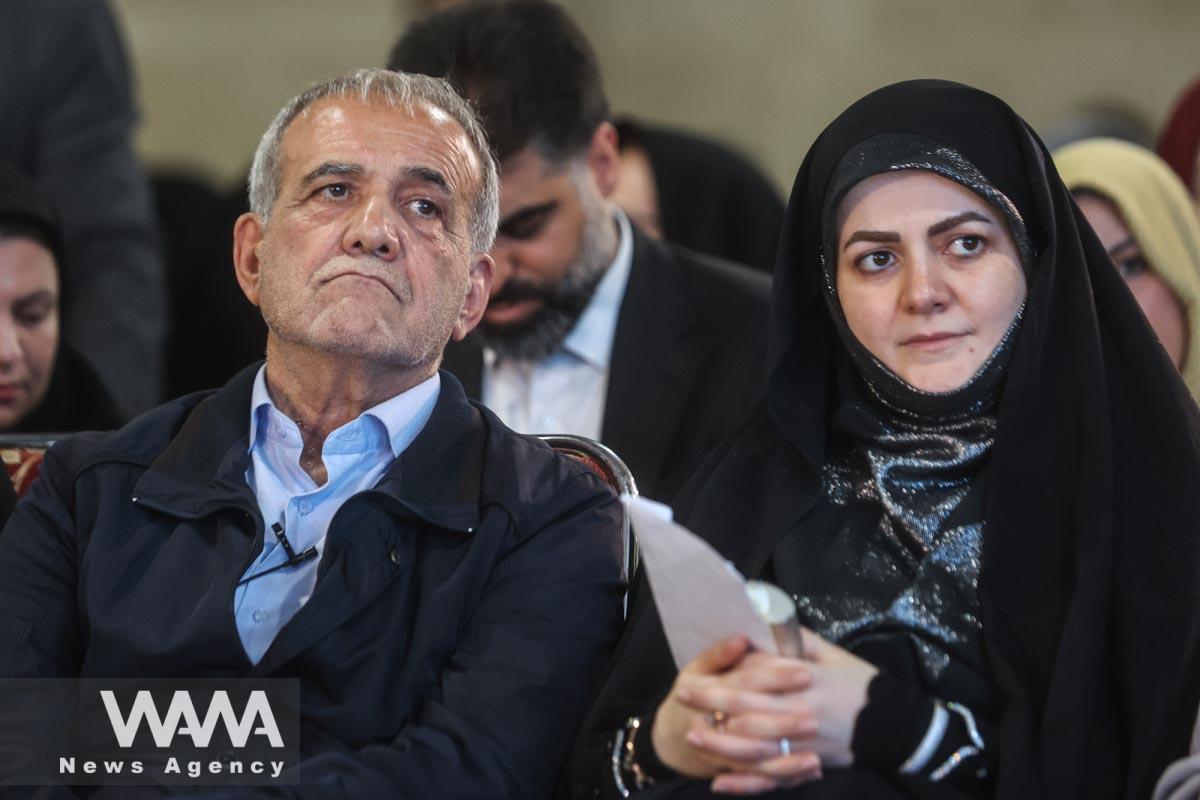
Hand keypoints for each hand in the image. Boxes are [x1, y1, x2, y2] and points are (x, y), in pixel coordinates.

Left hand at [661, 629, 879, 794]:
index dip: (721, 678)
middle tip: (682, 699)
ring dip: (720, 743)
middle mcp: (800, 710)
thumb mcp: (829, 651)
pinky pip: (772, 777)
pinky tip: (720, 782)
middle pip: (747, 710)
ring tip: (695, 736)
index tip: (693, 675)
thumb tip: (759, 623)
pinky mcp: (809, 764)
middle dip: (711, 705)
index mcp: (804, 678)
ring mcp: (804, 742)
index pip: (753, 678)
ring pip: (754, 747)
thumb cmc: (859, 681)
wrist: (896, 722)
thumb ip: (792, 639)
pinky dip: (745, 783)